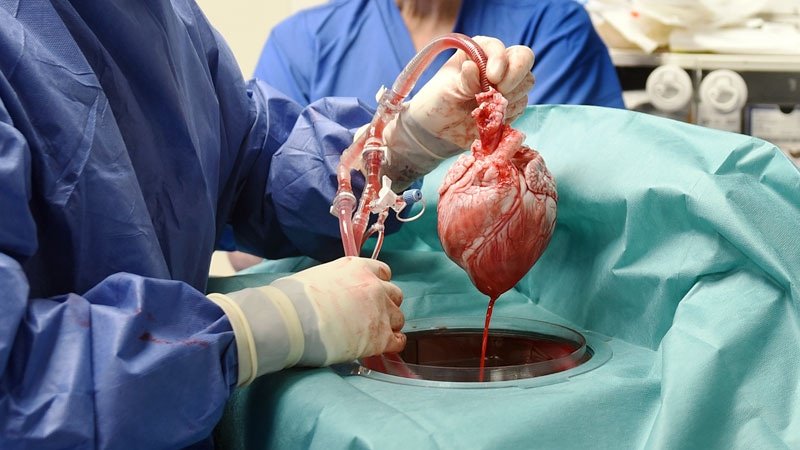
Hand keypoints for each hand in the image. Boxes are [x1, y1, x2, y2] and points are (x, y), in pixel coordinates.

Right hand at [208, 257, 404, 384]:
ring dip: (389, 325)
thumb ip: (333, 282)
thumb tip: (326, 293)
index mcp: (357, 268)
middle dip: (385, 304)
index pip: (383, 272)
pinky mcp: (381, 337)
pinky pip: (398, 341)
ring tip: (374, 334)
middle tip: (371, 315)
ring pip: (398, 318)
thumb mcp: (315, 276)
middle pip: (394, 294)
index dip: (378, 284)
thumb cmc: (292, 299)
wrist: (292, 320)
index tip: (370, 294)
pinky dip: (393, 344)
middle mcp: (374, 286)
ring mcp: (380, 311)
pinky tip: (382, 348)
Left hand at [409, 36, 534, 148]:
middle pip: (523, 60)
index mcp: (478, 51)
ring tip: (485, 107)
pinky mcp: (511, 104)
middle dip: (514, 77)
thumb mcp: (446, 89)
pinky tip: (490, 117)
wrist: (437, 129)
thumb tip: (473, 67)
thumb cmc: (437, 101)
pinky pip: (521, 106)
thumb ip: (463, 80)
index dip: (500, 60)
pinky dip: (509, 113)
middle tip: (498, 93)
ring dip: (510, 97)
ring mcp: (506, 84)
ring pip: (525, 84)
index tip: (492, 77)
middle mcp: (496, 63)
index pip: (499, 47)